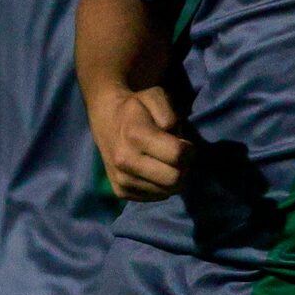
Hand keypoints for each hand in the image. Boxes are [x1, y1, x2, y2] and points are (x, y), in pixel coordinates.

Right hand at [97, 85, 193, 201]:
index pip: (178, 156)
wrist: (105, 120)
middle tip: (177, 156)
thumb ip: (169, 112)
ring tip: (163, 162)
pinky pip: (155, 197)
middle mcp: (125, 160)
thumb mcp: (155, 97)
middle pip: (174, 179)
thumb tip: (175, 137)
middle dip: (184, 168)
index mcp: (135, 136)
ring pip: (167, 191)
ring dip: (172, 177)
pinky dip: (160, 186)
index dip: (189, 150)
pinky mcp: (120, 191)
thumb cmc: (136, 108)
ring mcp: (121, 179)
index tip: (185, 143)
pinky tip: (153, 171)